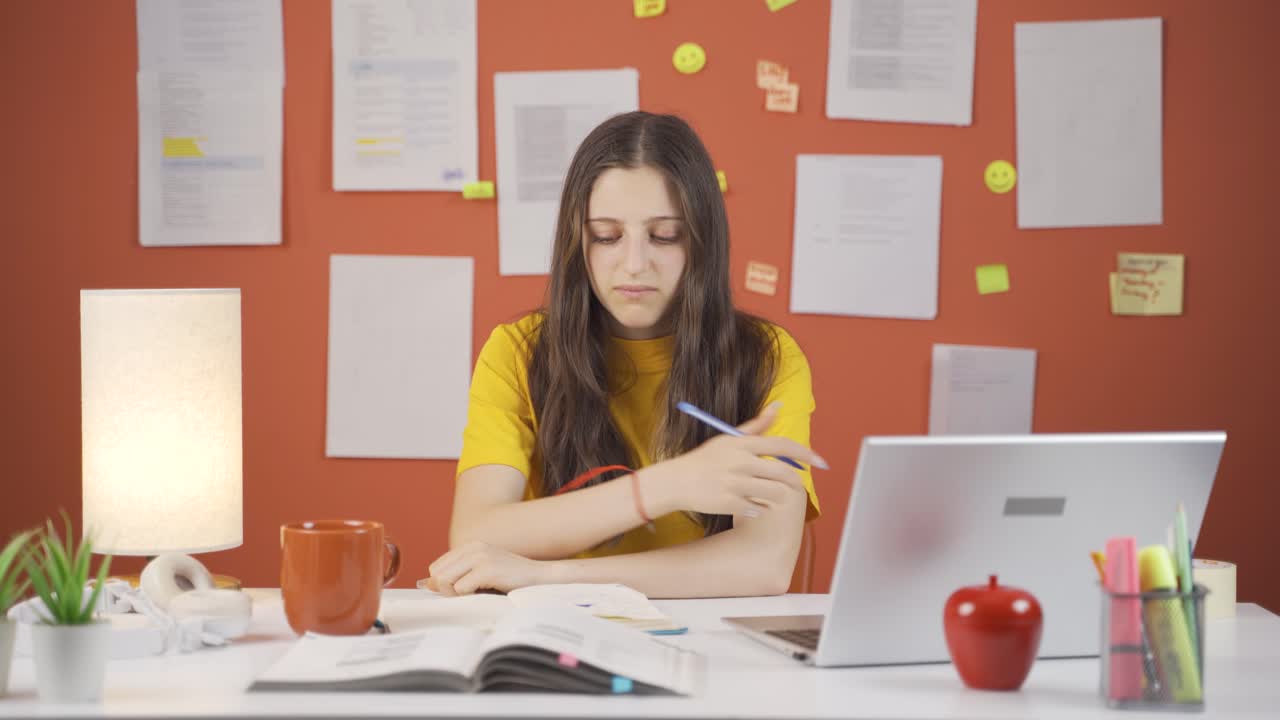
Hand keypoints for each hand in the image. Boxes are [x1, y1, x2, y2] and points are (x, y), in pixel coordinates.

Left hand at [424, 542, 550, 595]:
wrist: (541, 578)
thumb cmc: (512, 581)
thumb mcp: (482, 573)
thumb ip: (457, 575)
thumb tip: (426, 584)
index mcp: (470, 546)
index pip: (436, 567)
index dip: (443, 584)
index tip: (460, 592)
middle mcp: (473, 548)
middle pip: (437, 575)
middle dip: (447, 591)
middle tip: (468, 597)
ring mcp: (480, 557)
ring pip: (444, 582)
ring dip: (456, 595)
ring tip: (475, 596)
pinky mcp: (486, 569)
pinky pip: (460, 589)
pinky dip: (469, 598)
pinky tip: (485, 595)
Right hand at [644, 402, 827, 517]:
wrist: (677, 481)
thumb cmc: (705, 459)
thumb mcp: (729, 438)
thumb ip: (757, 425)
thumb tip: (779, 405)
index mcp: (743, 445)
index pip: (783, 446)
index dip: (806, 454)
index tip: (822, 462)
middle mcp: (741, 462)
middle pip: (783, 473)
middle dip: (795, 481)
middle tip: (795, 486)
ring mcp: (736, 484)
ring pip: (774, 493)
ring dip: (778, 497)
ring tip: (771, 496)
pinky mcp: (730, 503)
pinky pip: (758, 510)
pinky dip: (759, 509)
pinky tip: (752, 506)